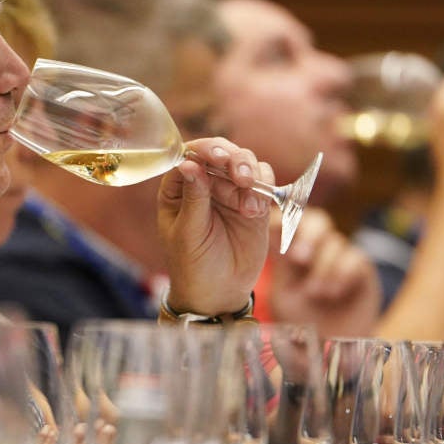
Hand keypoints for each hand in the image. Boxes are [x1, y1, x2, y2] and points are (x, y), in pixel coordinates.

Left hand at [158, 136, 271, 315]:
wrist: (218, 293)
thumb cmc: (192, 265)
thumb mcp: (188, 234)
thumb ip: (193, 199)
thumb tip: (189, 164)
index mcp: (179, 187)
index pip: (190, 155)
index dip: (205, 151)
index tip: (218, 157)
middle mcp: (205, 183)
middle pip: (222, 152)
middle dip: (234, 159)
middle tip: (242, 177)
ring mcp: (231, 191)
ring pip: (245, 162)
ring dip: (251, 172)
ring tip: (249, 199)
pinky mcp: (254, 202)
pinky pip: (264, 182)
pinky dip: (264, 189)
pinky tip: (255, 210)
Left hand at [266, 207, 381, 335]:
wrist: (331, 349)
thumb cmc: (302, 325)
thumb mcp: (284, 298)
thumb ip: (281, 270)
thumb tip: (275, 236)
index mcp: (289, 253)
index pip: (286, 221)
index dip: (282, 219)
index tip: (277, 227)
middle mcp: (316, 250)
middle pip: (316, 220)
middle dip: (308, 235)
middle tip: (299, 259)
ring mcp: (340, 257)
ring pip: (335, 241)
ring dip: (323, 268)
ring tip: (316, 294)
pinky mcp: (361, 270)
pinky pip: (355, 258)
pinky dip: (343, 274)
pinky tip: (335, 293)